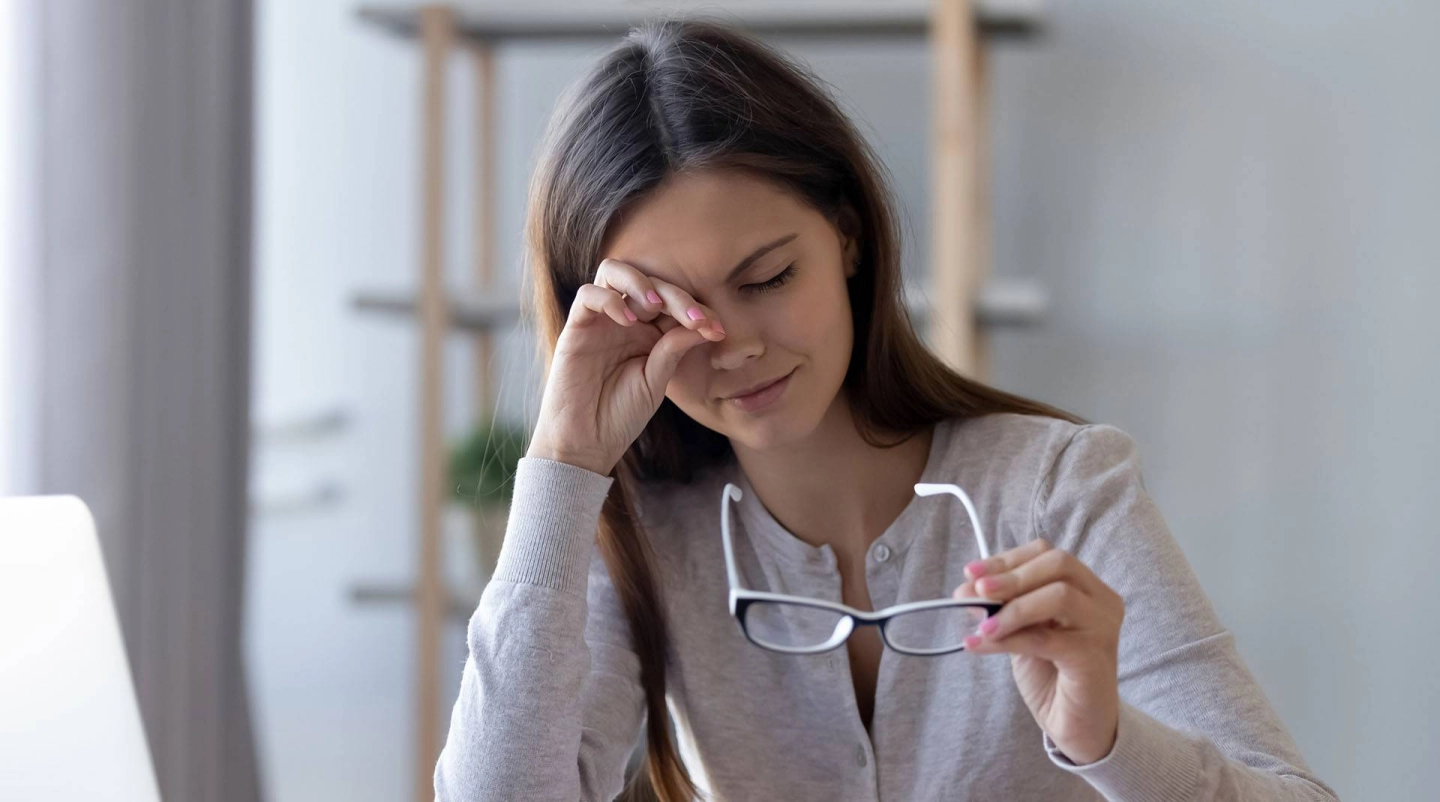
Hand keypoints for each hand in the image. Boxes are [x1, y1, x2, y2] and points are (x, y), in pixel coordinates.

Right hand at [527, 258, 725, 475]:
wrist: (586, 443)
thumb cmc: (620, 415)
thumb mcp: (656, 381)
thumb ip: (673, 349)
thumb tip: (701, 323)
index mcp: (648, 332)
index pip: (673, 304)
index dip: (697, 310)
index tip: (718, 331)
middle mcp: (625, 320)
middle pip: (650, 284)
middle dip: (677, 296)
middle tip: (696, 319)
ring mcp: (600, 321)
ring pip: (614, 273)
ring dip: (641, 283)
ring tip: (658, 307)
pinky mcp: (576, 328)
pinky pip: (588, 295)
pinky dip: (611, 301)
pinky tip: (630, 322)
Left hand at [952, 539, 1124, 763]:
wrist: (1076, 724)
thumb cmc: (1051, 673)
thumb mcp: (1021, 630)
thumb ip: (1001, 607)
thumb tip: (965, 589)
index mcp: (1087, 587)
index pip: (1048, 555)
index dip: (1007, 559)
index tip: (970, 573)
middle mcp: (1102, 601)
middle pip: (1059, 564)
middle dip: (1011, 575)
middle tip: (976, 591)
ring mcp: (1102, 628)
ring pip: (1059, 595)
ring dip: (1012, 607)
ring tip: (981, 625)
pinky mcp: (1094, 658)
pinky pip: (1046, 638)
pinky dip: (1009, 638)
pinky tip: (981, 644)